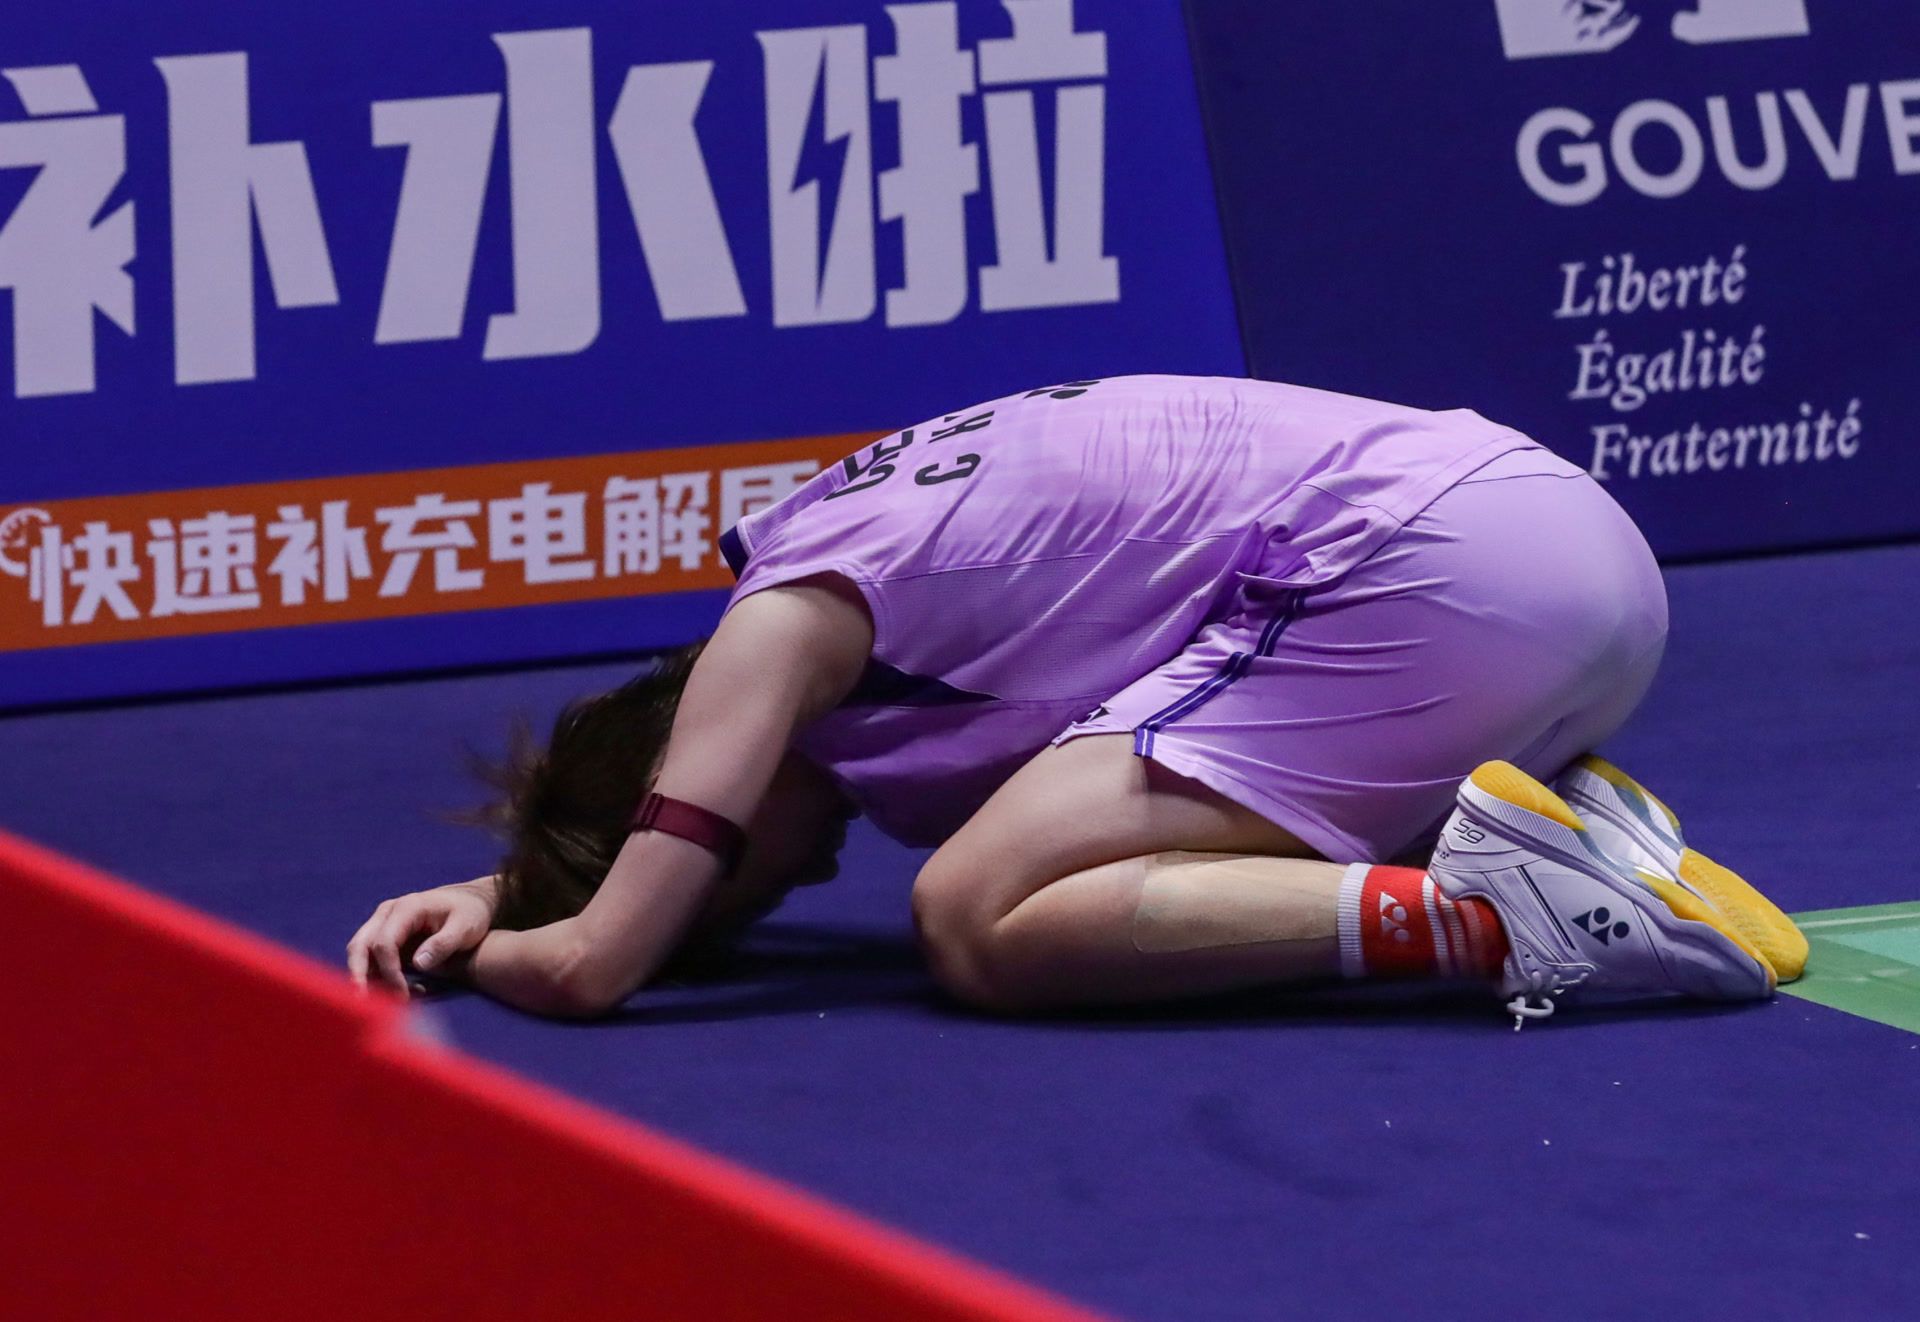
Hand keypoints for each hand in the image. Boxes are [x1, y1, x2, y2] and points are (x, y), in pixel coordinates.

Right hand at [346, 876, 498, 995]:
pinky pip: (374, 960)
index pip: (384, 943)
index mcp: (406, 908)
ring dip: (372, 980)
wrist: (472, 901)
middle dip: (359, 976)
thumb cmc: (470, 912)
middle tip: (364, 1004)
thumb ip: (443, 944)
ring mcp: (384, 924)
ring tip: (401, 999)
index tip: (402, 995)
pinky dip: (383, 978)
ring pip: (361, 955)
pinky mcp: (387, 937)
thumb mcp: (466, 927)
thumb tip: (418, 964)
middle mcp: (388, 914)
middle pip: (359, 946)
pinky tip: (410, 990)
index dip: (389, 972)